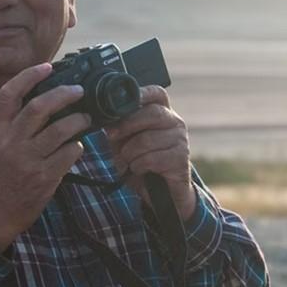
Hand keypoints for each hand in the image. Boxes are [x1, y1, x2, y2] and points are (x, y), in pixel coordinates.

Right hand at [0, 63, 89, 251]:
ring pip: (60, 130)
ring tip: (85, 120)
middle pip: (40, 107)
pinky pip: (69, 154)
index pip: (9, 95)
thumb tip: (27, 103)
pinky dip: (76, 147)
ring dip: (78, 121)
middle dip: (64, 93)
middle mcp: (10, 143)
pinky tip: (76, 147)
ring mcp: (28, 161)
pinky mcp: (44, 178)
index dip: (29, 76)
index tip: (47, 67)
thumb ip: (2, 126)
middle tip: (78, 91)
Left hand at [103, 85, 196, 220]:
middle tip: (112, 137)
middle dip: (127, 126)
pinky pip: (152, 158)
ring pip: (147, 139)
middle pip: (152, 113)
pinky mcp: (181, 159)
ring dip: (130, 153)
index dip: (142, 93)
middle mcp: (175, 123)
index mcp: (162, 113)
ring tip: (128, 160)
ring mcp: (181, 140)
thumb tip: (105, 119)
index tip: (126, 100)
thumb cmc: (142, 162)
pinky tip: (139, 169)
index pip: (157, 94)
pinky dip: (138, 166)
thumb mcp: (125, 142)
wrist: (162, 193)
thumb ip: (118, 128)